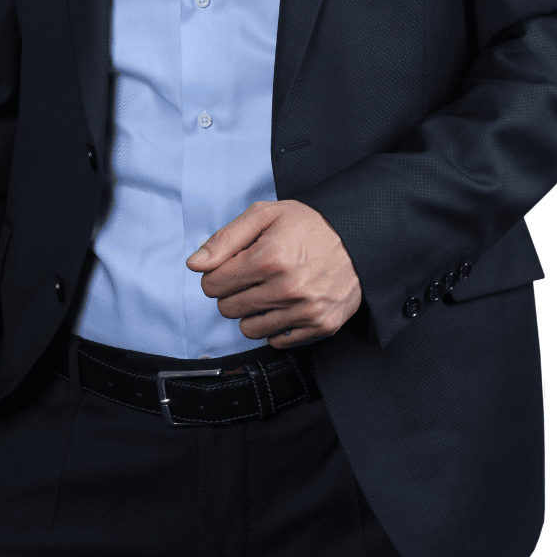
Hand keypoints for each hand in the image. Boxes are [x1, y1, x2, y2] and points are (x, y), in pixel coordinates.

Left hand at [186, 199, 361, 347]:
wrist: (361, 237)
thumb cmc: (310, 224)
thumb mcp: (266, 215)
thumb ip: (225, 239)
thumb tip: (195, 265)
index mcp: (268, 258)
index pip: (212, 284)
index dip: (217, 274)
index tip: (231, 266)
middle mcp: (286, 289)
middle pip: (227, 308)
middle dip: (232, 292)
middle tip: (252, 276)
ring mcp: (304, 311)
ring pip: (248, 329)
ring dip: (251, 311)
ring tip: (269, 290)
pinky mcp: (320, 326)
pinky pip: (277, 341)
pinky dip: (276, 325)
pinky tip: (287, 304)